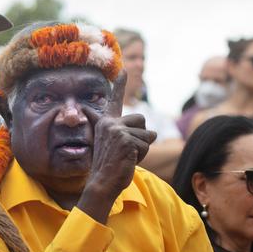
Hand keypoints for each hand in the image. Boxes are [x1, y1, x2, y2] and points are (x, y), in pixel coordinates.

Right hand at [78, 71, 156, 222]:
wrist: (102, 182)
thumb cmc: (110, 166)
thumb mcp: (114, 145)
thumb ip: (123, 133)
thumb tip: (150, 131)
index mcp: (106, 122)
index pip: (115, 100)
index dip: (120, 84)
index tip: (125, 69)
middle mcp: (110, 123)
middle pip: (142, 120)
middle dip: (142, 136)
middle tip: (127, 151)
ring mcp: (117, 130)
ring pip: (147, 134)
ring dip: (143, 148)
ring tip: (127, 157)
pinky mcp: (125, 139)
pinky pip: (146, 144)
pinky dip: (142, 155)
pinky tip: (128, 160)